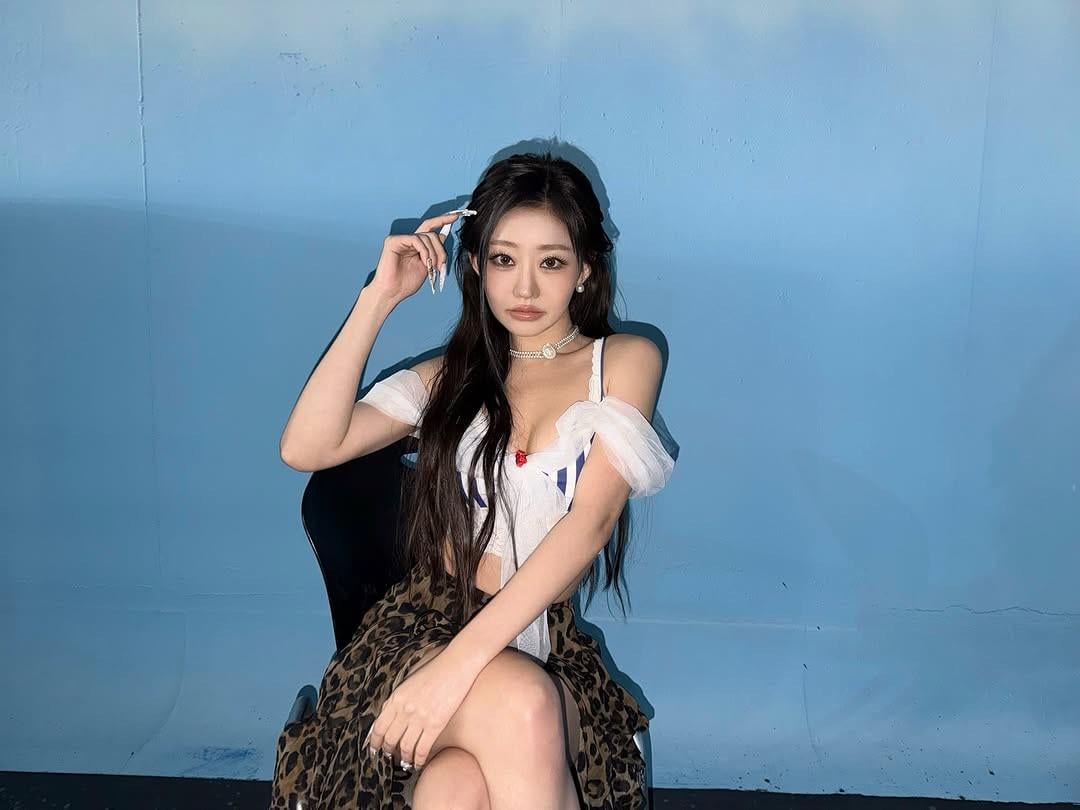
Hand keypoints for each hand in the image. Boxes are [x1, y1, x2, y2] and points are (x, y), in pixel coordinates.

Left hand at [363, 646, 474, 770]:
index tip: (374, 749)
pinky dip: (418, 759)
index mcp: (396, 698)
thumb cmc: (433, 671)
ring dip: (403, 758)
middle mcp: (405, 710)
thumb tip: (386, 715)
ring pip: (406, 747)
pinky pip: (423, 748)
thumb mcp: (408, 681)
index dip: (374, 741)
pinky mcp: (436, 724)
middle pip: (391, 739)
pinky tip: (418, 763)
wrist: (456, 666)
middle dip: (388, 751)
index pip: (379, 727)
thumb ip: (397, 699)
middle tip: (389, 757)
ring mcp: (420, 718)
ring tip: (404, 762)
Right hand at [368, 211, 462, 303]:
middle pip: (431, 232)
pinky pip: (416, 239)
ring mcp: (400, 239)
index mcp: (416, 245)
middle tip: (442, 263)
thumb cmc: (406, 283)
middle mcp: (408, 240)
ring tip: (432, 266)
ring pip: (426, 236)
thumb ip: (435, 251)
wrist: (392, 293)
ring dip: (434, 253)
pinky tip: (424, 261)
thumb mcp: (428, 265)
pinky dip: (424, 250)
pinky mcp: (393, 241)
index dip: (443, 220)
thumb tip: (444, 234)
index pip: (430, 227)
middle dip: (441, 247)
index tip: (455, 216)